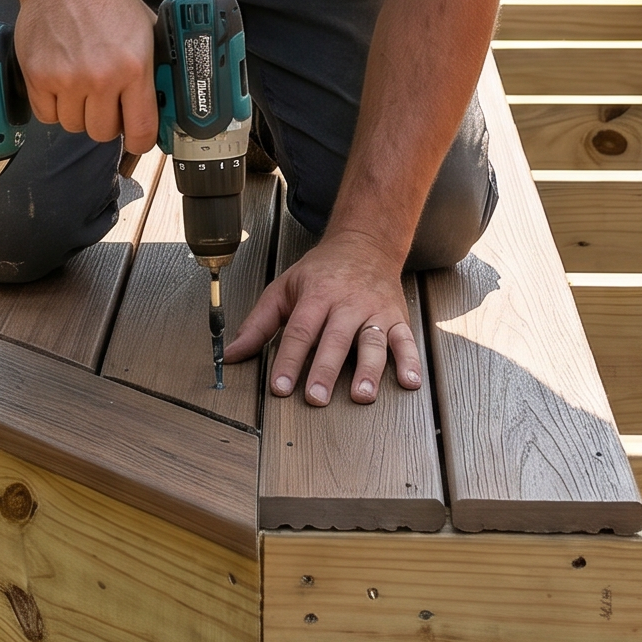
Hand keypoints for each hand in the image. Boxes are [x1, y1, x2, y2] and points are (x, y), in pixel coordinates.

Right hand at [13, 0, 157, 150]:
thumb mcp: (146, 26)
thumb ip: (156, 63)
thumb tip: (167, 96)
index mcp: (133, 67)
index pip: (141, 130)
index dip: (142, 141)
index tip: (138, 137)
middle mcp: (100, 77)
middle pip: (103, 132)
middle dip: (108, 121)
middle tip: (106, 100)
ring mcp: (66, 79)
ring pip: (74, 126)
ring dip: (79, 112)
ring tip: (81, 86)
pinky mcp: (38, 76)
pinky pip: (47, 116)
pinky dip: (54, 107)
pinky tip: (61, 85)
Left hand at [225, 230, 420, 405]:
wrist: (366, 243)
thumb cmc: (322, 271)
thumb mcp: (284, 288)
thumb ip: (258, 324)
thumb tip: (231, 353)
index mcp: (317, 295)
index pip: (300, 330)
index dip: (289, 360)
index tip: (279, 387)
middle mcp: (347, 303)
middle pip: (335, 339)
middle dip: (325, 370)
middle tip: (315, 397)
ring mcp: (375, 311)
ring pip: (372, 341)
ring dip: (369, 370)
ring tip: (362, 395)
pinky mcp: (397, 317)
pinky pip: (406, 339)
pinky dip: (410, 360)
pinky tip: (410, 381)